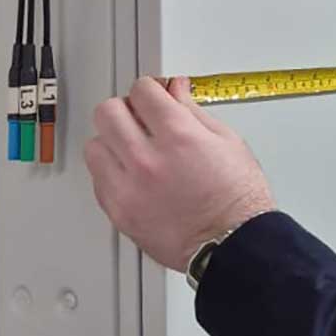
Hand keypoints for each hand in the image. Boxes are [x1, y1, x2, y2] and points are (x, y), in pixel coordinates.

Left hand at [85, 77, 275, 271]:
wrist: (235, 246)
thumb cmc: (240, 201)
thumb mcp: (230, 143)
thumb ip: (195, 112)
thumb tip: (176, 91)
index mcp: (180, 137)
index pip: (143, 91)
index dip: (151, 89)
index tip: (155, 95)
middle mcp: (148, 160)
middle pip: (108, 112)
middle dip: (126, 109)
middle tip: (141, 119)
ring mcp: (129, 188)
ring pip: (95, 145)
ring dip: (113, 142)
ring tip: (135, 151)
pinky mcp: (118, 211)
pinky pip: (97, 179)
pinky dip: (112, 172)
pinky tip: (134, 176)